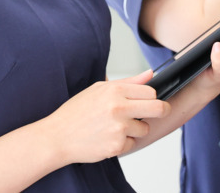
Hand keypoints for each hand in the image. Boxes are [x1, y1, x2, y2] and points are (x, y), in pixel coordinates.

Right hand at [45, 69, 169, 162]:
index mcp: (114, 90)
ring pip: (145, 129)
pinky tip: (108, 137)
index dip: (152, 97)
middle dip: (162, 111)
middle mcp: (118, 108)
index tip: (150, 101)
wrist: (57, 137)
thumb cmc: (76, 112)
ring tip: (117, 127)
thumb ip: (128, 82)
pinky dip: (123, 143)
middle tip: (159, 113)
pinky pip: (132, 144)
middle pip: (158, 108)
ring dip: (136, 130)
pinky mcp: (116, 146)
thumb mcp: (98, 90)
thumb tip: (149, 74)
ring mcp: (118, 128)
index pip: (151, 92)